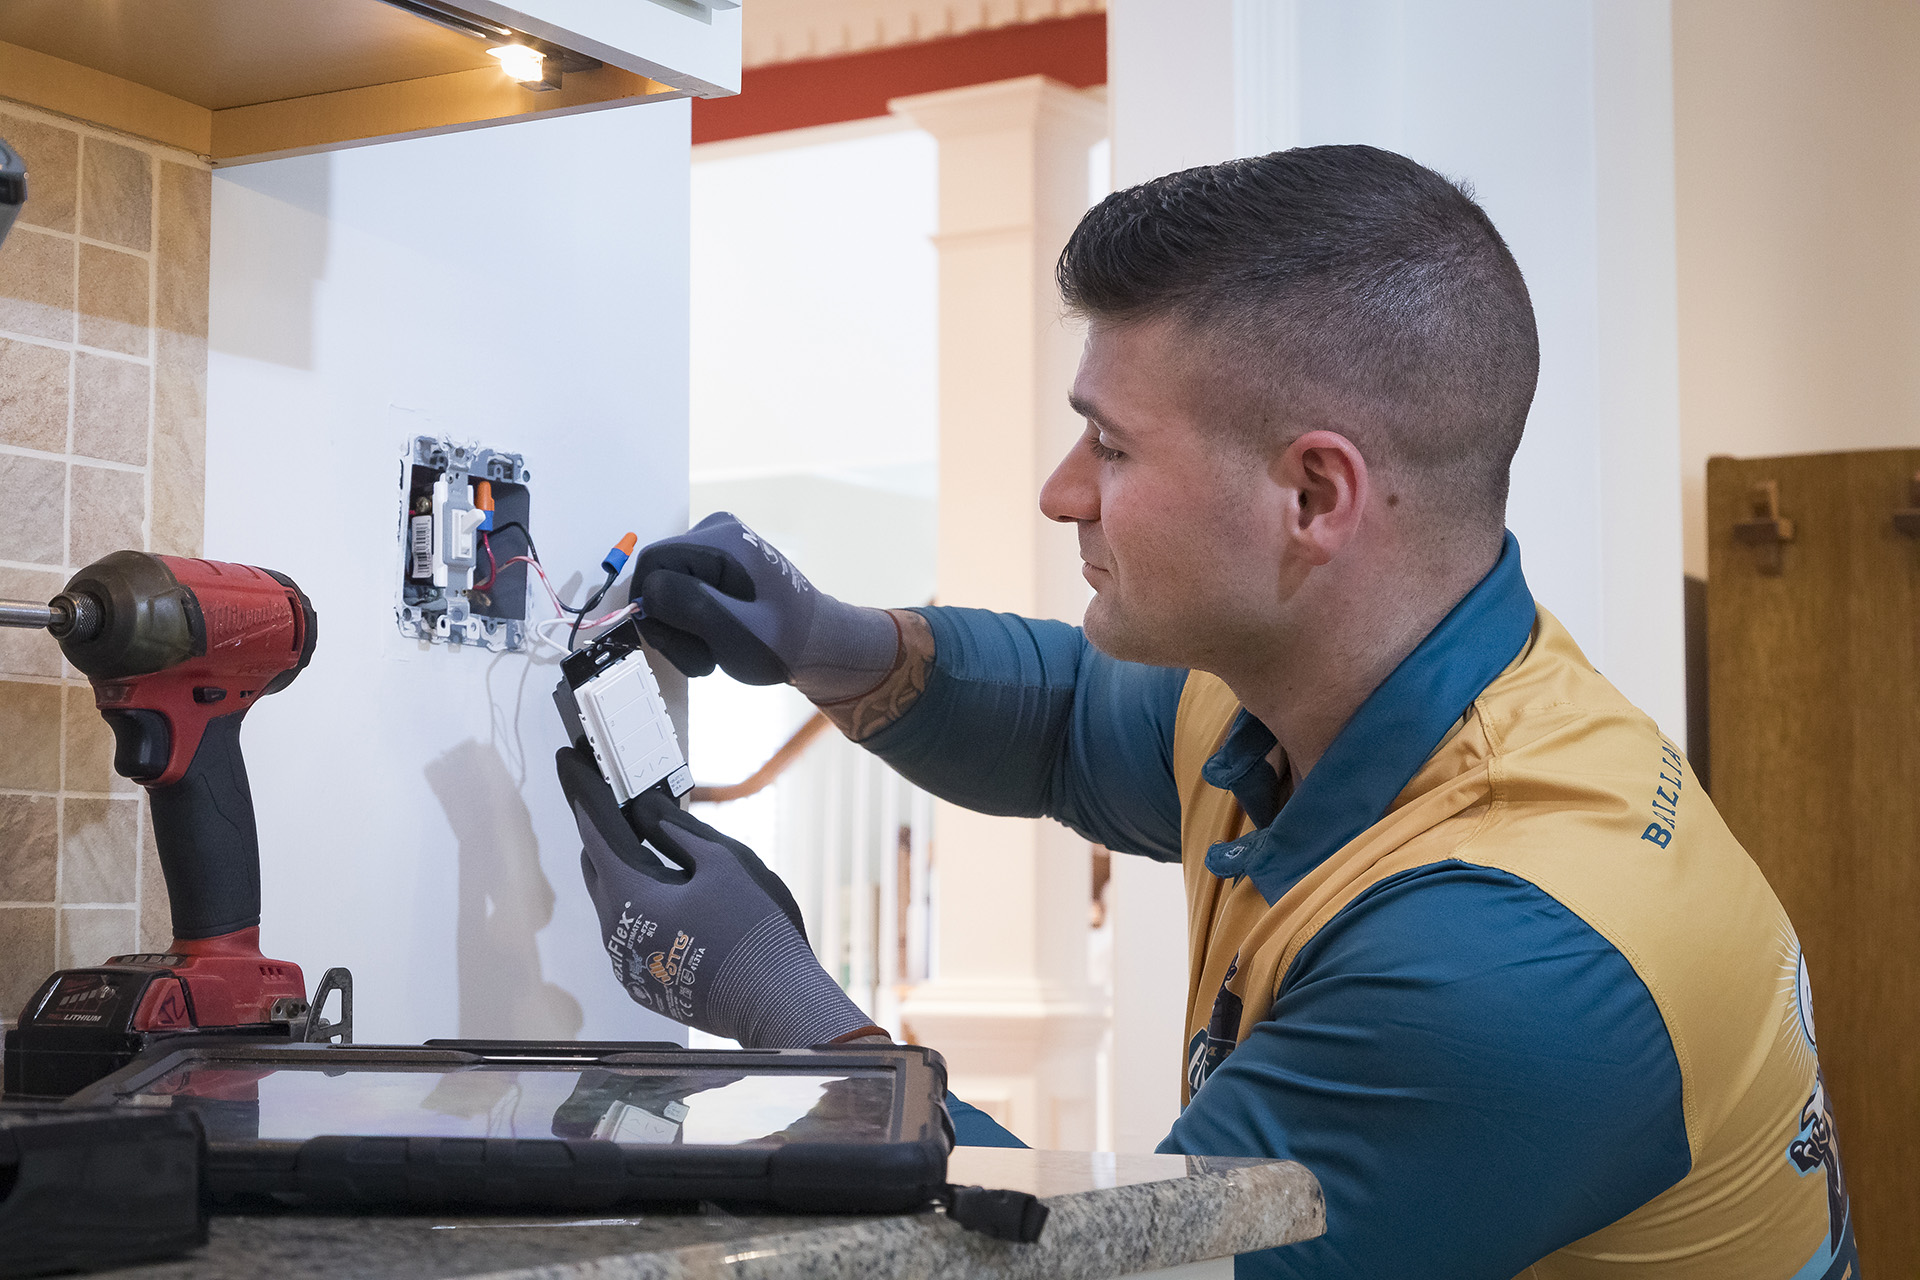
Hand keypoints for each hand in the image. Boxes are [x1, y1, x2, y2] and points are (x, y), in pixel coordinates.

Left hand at [557, 746, 878, 1047]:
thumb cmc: (755, 930)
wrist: (777, 1005)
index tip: (569, 759)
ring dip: (627, 868)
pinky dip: (643, 902)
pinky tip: (672, 893)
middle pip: (599, 866)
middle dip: (605, 828)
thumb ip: (677, 831)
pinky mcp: (647, 985)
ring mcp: (628, 965)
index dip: (583, 788)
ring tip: (651, 841)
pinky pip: (633, 932)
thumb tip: (644, 807)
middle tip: (619, 795)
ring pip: (615, 902)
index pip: (594, 828)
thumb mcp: (723, 863)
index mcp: (628, 896)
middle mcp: (615, 933)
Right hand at [634, 512, 899, 702]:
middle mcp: (715, 531)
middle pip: (657, 576)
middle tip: (702, 657)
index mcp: (722, 538)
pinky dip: (691, 625)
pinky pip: (682, 593)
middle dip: (670, 624)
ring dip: (680, 631)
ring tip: (712, 654)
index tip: (681, 644)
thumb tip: (647, 590)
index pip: (651, 564)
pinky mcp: (718, 565)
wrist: (820, 646)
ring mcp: (717, 547)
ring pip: (666, 590)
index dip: (652, 608)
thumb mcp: (732, 629)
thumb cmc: (785, 643)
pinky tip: (716, 641)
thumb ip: (687, 603)